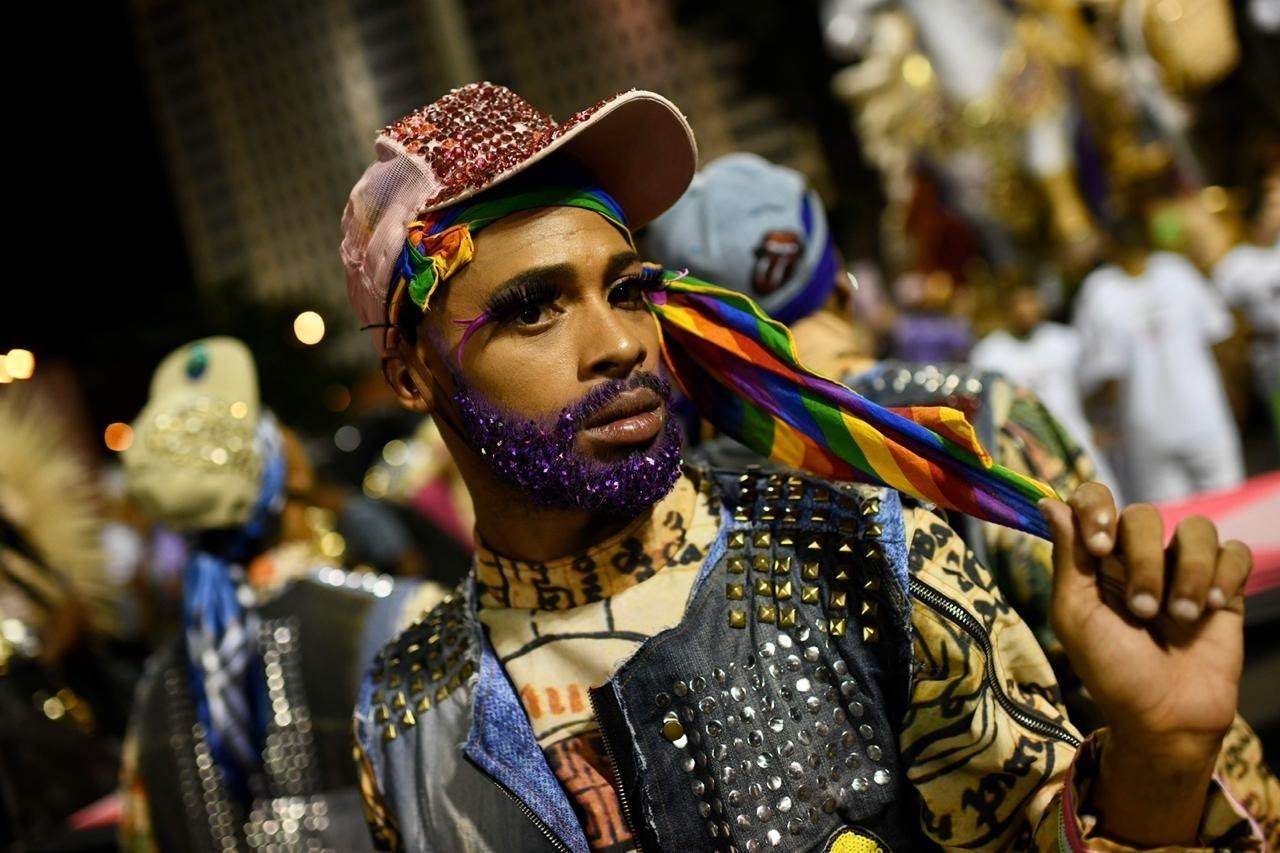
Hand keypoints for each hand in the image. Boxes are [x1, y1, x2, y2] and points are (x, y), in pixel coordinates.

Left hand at [1040, 483, 1252, 844]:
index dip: (1096, 508)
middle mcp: (1138, 556)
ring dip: (1188, 572)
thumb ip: (1067, 558)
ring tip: (1182, 615)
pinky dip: (1225, 575)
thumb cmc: (1112, 670)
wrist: (1166, 716)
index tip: (1100, 546)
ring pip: (1195, 528)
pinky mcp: (1224, 586)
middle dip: (1143, 563)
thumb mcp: (1076, 616)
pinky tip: (1213, 608)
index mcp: (1096, 559)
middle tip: (1142, 610)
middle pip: (1143, 515)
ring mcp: (1183, 569)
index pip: (1093, 500)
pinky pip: (1233, 550)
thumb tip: (1048, 503)